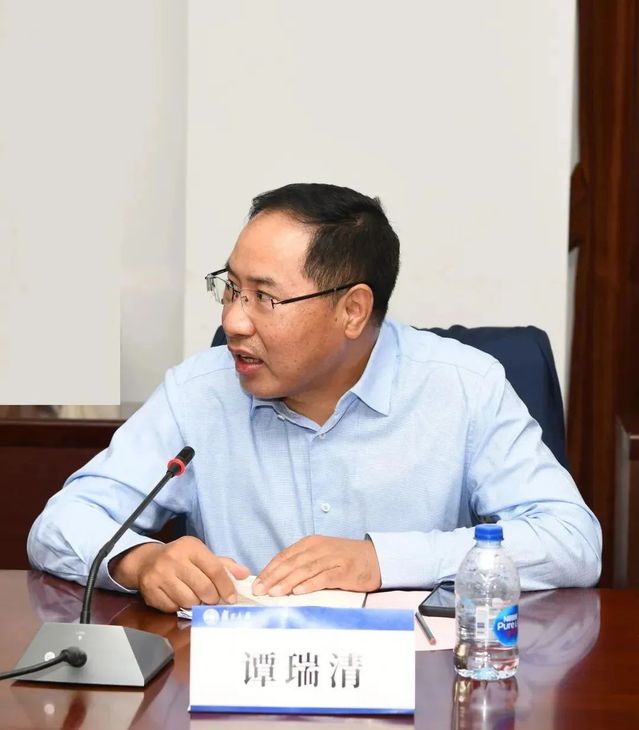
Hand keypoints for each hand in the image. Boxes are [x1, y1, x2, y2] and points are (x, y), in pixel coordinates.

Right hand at [109, 536, 249, 612]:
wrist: (147, 561)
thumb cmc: (181, 558)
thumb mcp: (201, 555)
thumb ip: (224, 565)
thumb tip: (245, 574)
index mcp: (190, 546)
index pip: (215, 569)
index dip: (226, 586)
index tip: (232, 598)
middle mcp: (174, 558)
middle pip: (203, 588)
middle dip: (213, 598)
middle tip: (214, 600)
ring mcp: (159, 575)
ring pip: (189, 600)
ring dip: (197, 604)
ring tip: (197, 598)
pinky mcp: (150, 591)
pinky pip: (173, 607)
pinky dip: (180, 607)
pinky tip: (180, 598)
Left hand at [252, 536, 380, 596]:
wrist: (375, 558)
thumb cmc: (343, 559)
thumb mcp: (320, 556)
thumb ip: (301, 564)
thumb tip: (275, 580)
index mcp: (310, 543)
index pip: (284, 556)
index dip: (269, 570)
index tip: (256, 584)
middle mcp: (319, 548)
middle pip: (292, 563)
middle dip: (273, 577)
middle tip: (260, 590)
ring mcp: (332, 558)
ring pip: (305, 569)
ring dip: (288, 581)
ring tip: (274, 592)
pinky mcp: (344, 570)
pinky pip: (324, 577)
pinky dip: (310, 584)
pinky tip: (299, 591)